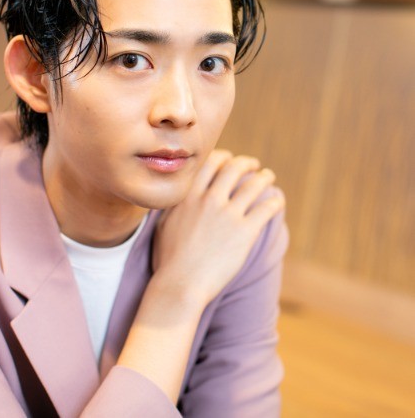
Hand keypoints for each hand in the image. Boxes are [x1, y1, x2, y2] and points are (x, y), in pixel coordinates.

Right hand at [152, 149, 284, 307]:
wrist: (181, 284)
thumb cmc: (168, 260)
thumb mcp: (163, 225)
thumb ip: (173, 206)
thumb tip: (175, 198)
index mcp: (188, 196)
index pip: (209, 163)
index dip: (222, 157)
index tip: (229, 159)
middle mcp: (208, 199)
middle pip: (233, 168)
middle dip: (245, 163)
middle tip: (252, 165)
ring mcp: (227, 215)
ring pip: (253, 184)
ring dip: (264, 177)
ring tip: (268, 177)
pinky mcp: (244, 232)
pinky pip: (266, 208)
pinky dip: (274, 201)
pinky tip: (277, 201)